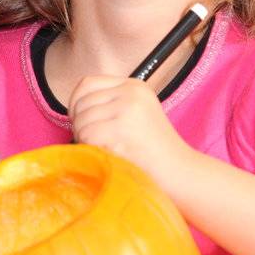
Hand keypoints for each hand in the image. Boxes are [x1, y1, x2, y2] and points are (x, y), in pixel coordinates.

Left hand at [69, 75, 190, 192]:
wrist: (180, 171)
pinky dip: (91, 148)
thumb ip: (109, 105)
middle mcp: (130, 91)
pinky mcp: (122, 126)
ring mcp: (127, 107)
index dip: (76, 103)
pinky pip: (87, 135)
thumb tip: (74, 106)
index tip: (82, 121)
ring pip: (81, 120)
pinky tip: (110, 154)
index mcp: (134, 85)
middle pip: (81, 102)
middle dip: (80, 124)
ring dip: (85, 139)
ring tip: (105, 148)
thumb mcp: (134, 114)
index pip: (87, 84)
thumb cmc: (152, 150)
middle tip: (94, 140)